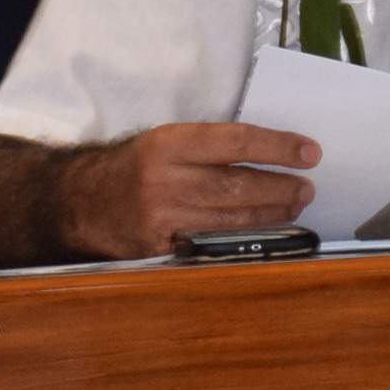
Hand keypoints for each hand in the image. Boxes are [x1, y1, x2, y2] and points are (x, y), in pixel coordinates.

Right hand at [49, 122, 317, 258]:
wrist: (79, 201)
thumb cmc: (132, 166)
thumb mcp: (163, 142)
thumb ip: (208, 147)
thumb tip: (267, 152)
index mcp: (169, 144)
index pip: (237, 142)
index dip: (278, 147)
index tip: (309, 152)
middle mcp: (166, 180)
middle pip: (239, 186)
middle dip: (281, 188)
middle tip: (307, 188)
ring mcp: (162, 218)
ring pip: (230, 219)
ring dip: (270, 214)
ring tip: (293, 206)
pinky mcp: (160, 247)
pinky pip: (210, 243)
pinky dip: (240, 238)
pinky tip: (261, 232)